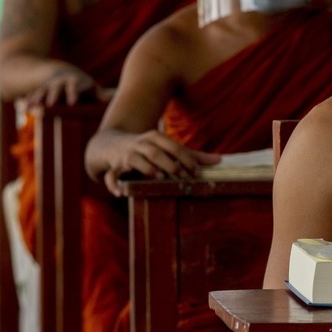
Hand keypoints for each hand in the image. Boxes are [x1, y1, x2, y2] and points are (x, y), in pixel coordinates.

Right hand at [23, 68, 98, 107]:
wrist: (62, 73)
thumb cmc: (81, 85)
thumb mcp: (90, 87)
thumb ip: (100, 94)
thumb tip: (113, 97)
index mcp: (74, 82)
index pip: (75, 86)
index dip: (73, 93)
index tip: (73, 102)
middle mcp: (60, 83)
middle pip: (56, 88)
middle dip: (53, 95)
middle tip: (50, 104)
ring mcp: (49, 86)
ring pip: (42, 91)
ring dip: (38, 98)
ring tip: (33, 107)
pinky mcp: (40, 91)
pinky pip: (33, 96)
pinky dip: (29, 102)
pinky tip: (25, 109)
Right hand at [100, 130, 220, 195]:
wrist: (112, 144)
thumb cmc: (148, 148)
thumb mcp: (168, 148)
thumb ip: (192, 155)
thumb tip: (219, 160)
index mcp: (155, 137)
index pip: (173, 146)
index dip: (185, 158)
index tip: (196, 171)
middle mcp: (140, 144)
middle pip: (155, 152)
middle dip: (168, 163)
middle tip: (181, 176)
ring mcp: (126, 155)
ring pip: (135, 160)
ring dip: (147, 169)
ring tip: (158, 177)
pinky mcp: (114, 167)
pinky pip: (112, 175)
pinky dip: (114, 184)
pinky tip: (120, 193)